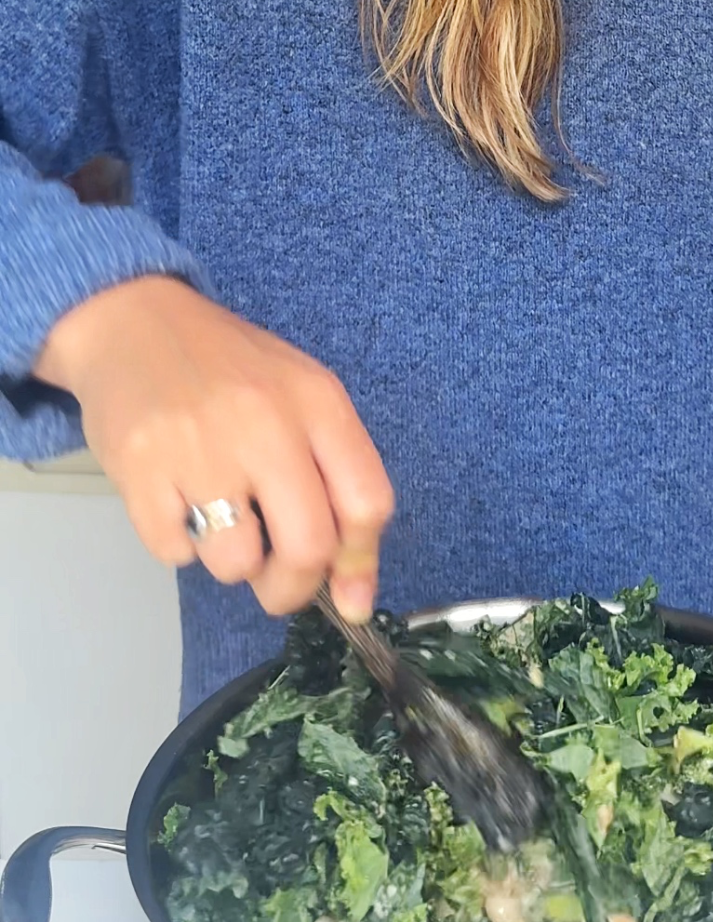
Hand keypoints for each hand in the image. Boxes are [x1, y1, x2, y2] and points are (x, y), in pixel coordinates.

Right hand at [33, 276, 393, 618]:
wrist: (134, 324)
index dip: (360, 562)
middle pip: (309, 547)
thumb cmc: (228, 369)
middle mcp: (266, 421)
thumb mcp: (298, 398)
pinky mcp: (141, 469)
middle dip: (293, 587)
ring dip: (230, 561)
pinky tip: (175, 495)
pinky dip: (177, 541)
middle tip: (275, 582)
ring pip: (237, 563)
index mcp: (317, 400)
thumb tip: (355, 598)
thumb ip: (336, 481)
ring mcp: (201, 446)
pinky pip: (174, 553)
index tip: (345, 592)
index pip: (368, 502)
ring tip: (217, 515)